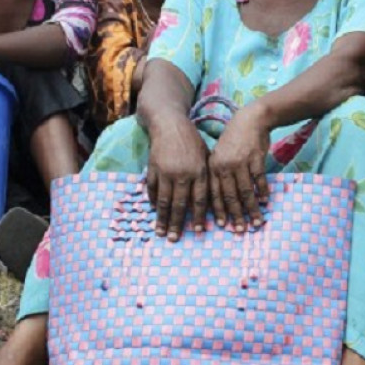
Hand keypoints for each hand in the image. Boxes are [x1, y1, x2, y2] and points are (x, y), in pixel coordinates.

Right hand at [146, 115, 210, 239]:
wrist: (169, 124)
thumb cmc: (192, 140)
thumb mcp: (206, 155)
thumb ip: (207, 176)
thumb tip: (211, 199)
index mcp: (199, 171)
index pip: (199, 200)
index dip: (199, 217)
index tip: (198, 232)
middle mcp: (182, 174)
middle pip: (179, 205)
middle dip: (177, 224)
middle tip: (174, 240)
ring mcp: (165, 173)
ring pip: (164, 201)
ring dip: (162, 219)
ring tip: (160, 232)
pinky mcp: (153, 169)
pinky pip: (153, 190)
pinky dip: (154, 202)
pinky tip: (155, 212)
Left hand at [207, 105, 270, 232]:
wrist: (251, 119)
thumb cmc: (235, 139)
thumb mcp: (220, 154)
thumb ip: (219, 174)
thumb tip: (221, 198)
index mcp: (213, 167)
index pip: (214, 194)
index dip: (218, 211)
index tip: (222, 226)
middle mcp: (224, 166)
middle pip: (230, 197)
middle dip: (235, 216)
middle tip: (240, 230)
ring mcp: (240, 163)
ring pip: (245, 192)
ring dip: (251, 209)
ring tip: (256, 221)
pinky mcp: (255, 159)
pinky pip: (259, 180)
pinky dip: (263, 192)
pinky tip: (265, 201)